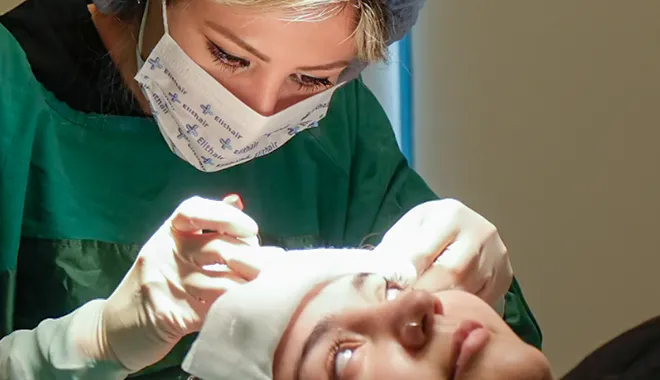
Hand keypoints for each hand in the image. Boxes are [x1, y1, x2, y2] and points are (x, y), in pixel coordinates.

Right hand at [99, 195, 258, 371]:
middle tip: (269, 265)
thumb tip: (236, 200)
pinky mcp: (173, 316)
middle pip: (217, 248)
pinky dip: (237, 306)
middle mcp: (164, 253)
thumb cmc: (155, 285)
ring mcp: (167, 285)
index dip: (226, 216)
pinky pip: (216, 308)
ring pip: (223, 282)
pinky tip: (247, 305)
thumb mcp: (172, 249)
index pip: (194, 211)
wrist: (113, 330)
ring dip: (250, 285)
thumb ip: (204, 227)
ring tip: (265, 286)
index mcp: (167, 233)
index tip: (250, 229)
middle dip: (251, 257)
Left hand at [374, 199, 512, 305]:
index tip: (390, 294)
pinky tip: (444, 310)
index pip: (424, 251)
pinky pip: (480, 301)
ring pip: (467, 290)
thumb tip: (383, 276)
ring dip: (441, 304)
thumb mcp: (409, 228)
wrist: (465, 226)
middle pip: (450, 273)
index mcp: (451, 215)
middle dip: (423, 293)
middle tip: (405, 309)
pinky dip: (459, 308)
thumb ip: (395, 249)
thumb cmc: (430, 229)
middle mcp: (480, 232)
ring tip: (421, 312)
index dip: (405, 277)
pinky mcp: (504, 277)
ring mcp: (497, 256)